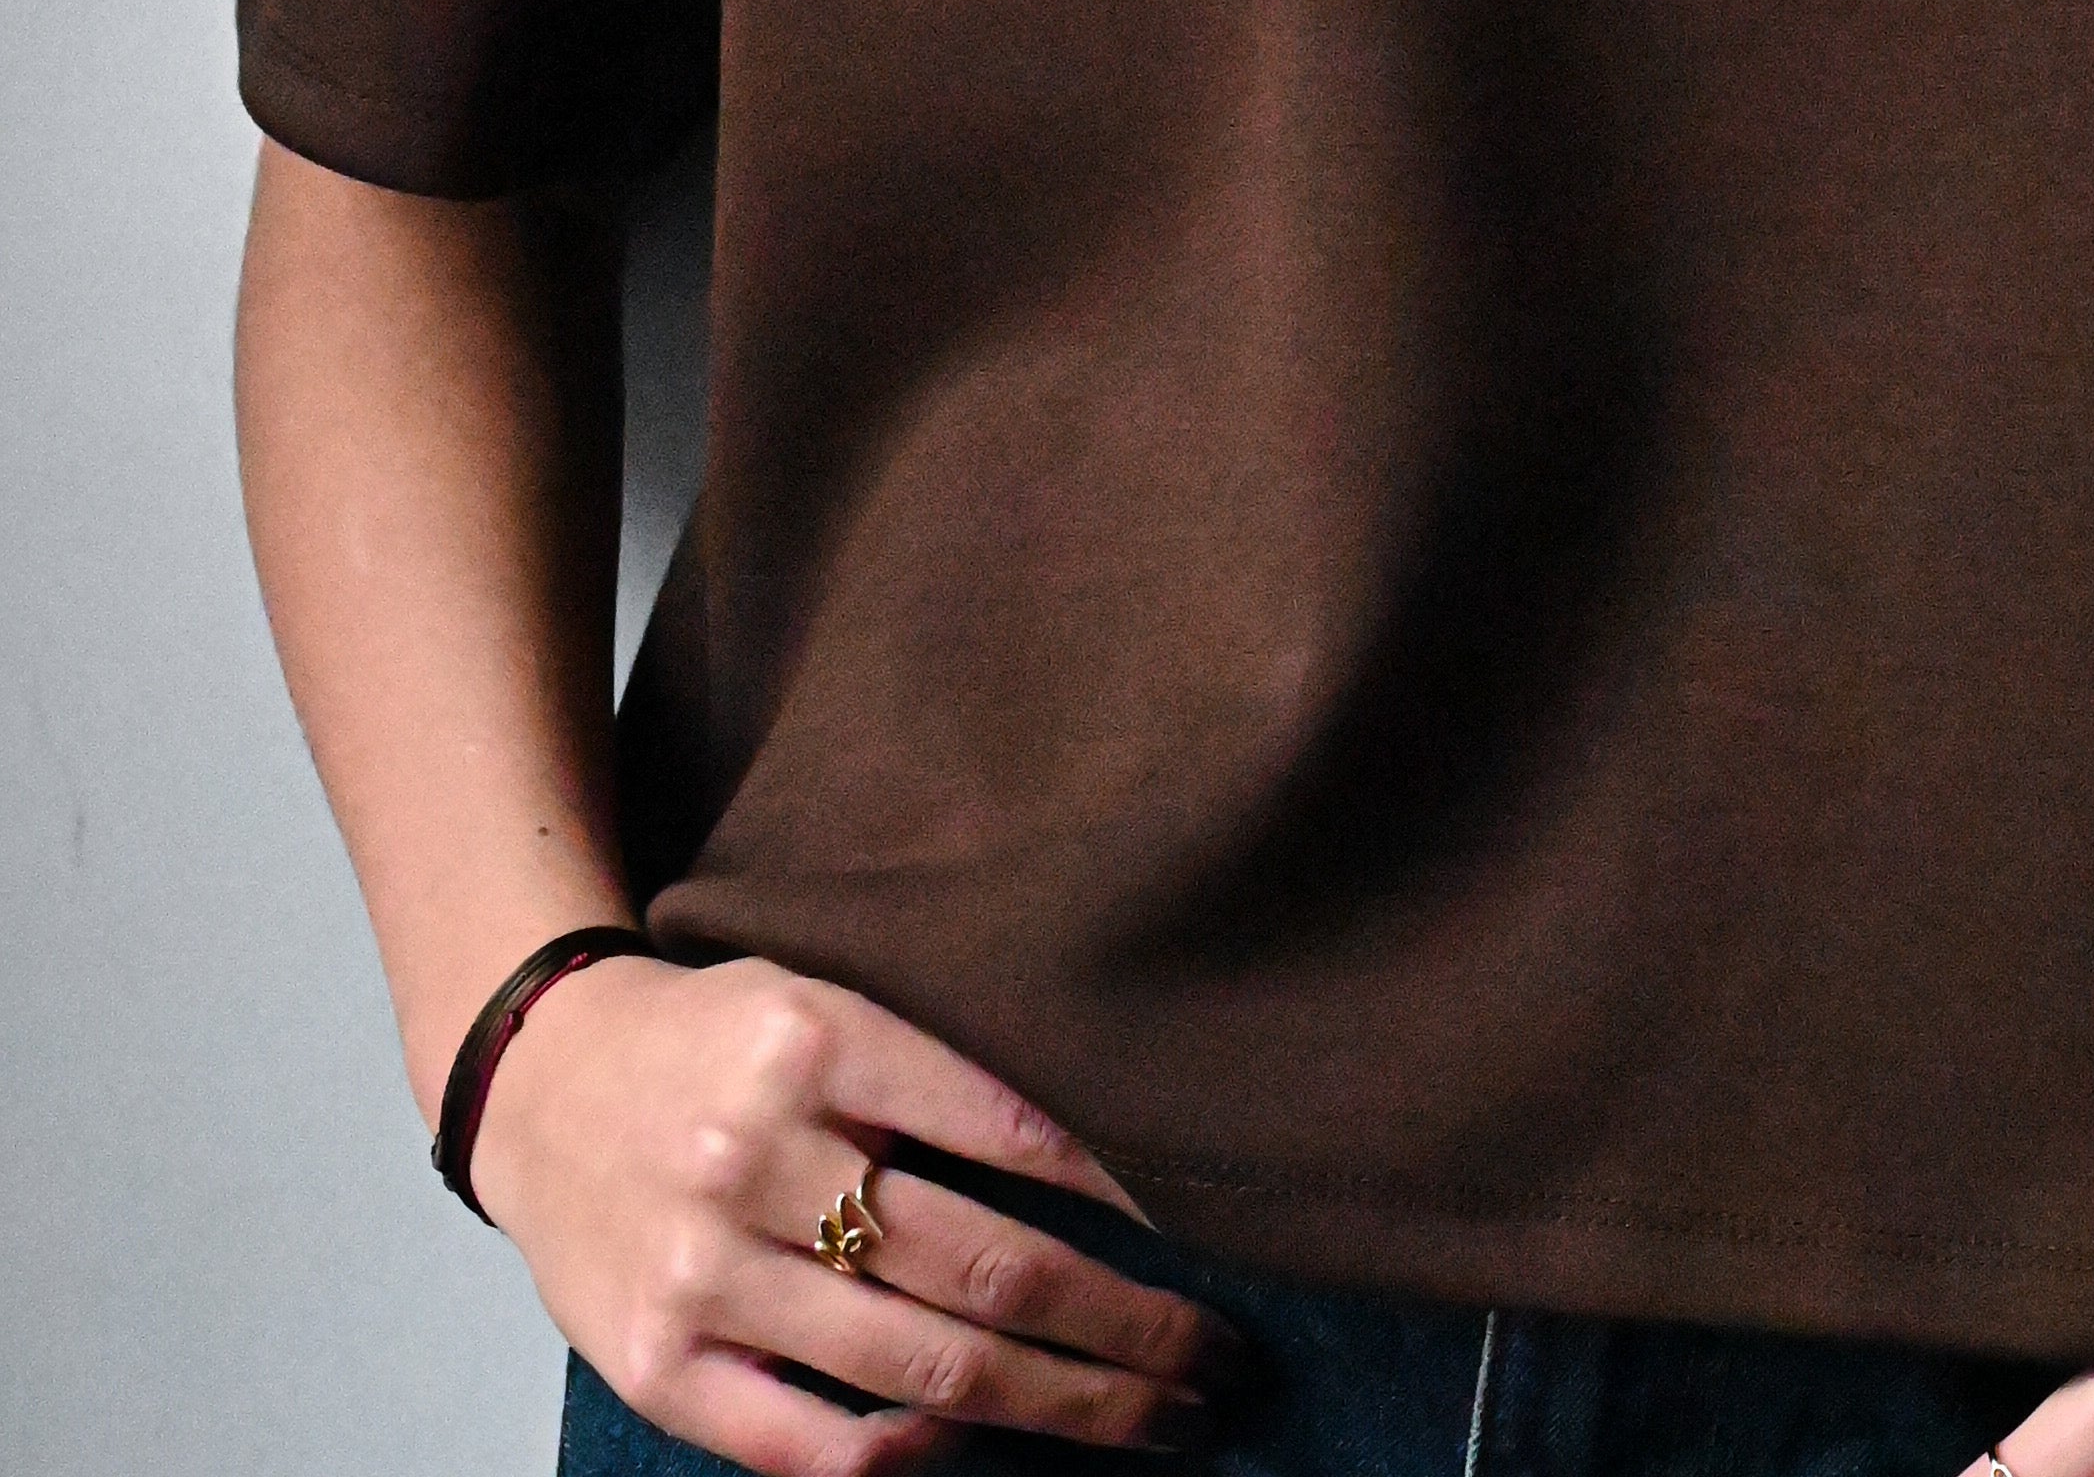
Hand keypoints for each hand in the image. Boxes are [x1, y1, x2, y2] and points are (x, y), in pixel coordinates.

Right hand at [470, 950, 1231, 1472]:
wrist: (535, 1080)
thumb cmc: (712, 1040)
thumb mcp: (826, 1001)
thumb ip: (937, 1072)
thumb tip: (1101, 1163)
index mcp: (814, 1041)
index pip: (1008, 1125)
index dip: (1125, 1191)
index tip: (1213, 1233)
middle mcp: (757, 1156)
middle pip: (983, 1265)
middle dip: (1124, 1327)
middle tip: (1218, 1360)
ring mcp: (703, 1274)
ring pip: (920, 1367)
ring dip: (1061, 1404)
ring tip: (1156, 1418)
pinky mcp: (659, 1368)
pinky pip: (809, 1446)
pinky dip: (911, 1457)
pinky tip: (984, 1446)